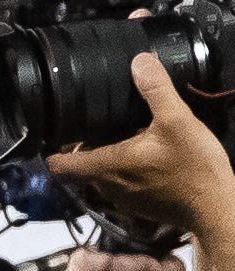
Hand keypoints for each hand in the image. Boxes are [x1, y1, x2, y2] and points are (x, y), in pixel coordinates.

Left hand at [46, 52, 234, 232]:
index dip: (53, 150)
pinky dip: (123, 170)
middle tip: (97, 126)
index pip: (59, 165)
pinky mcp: (140, 205)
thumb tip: (140, 62)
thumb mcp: (177, 121)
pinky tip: (144, 155)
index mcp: (106, 167)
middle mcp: (107, 187)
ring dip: (105, 158)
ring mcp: (123, 199)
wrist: (217, 208)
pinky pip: (120, 184)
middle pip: (80, 167)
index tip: (56, 133)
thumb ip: (156, 91)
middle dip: (84, 147)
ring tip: (123, 136)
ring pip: (100, 176)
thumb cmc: (194, 168)